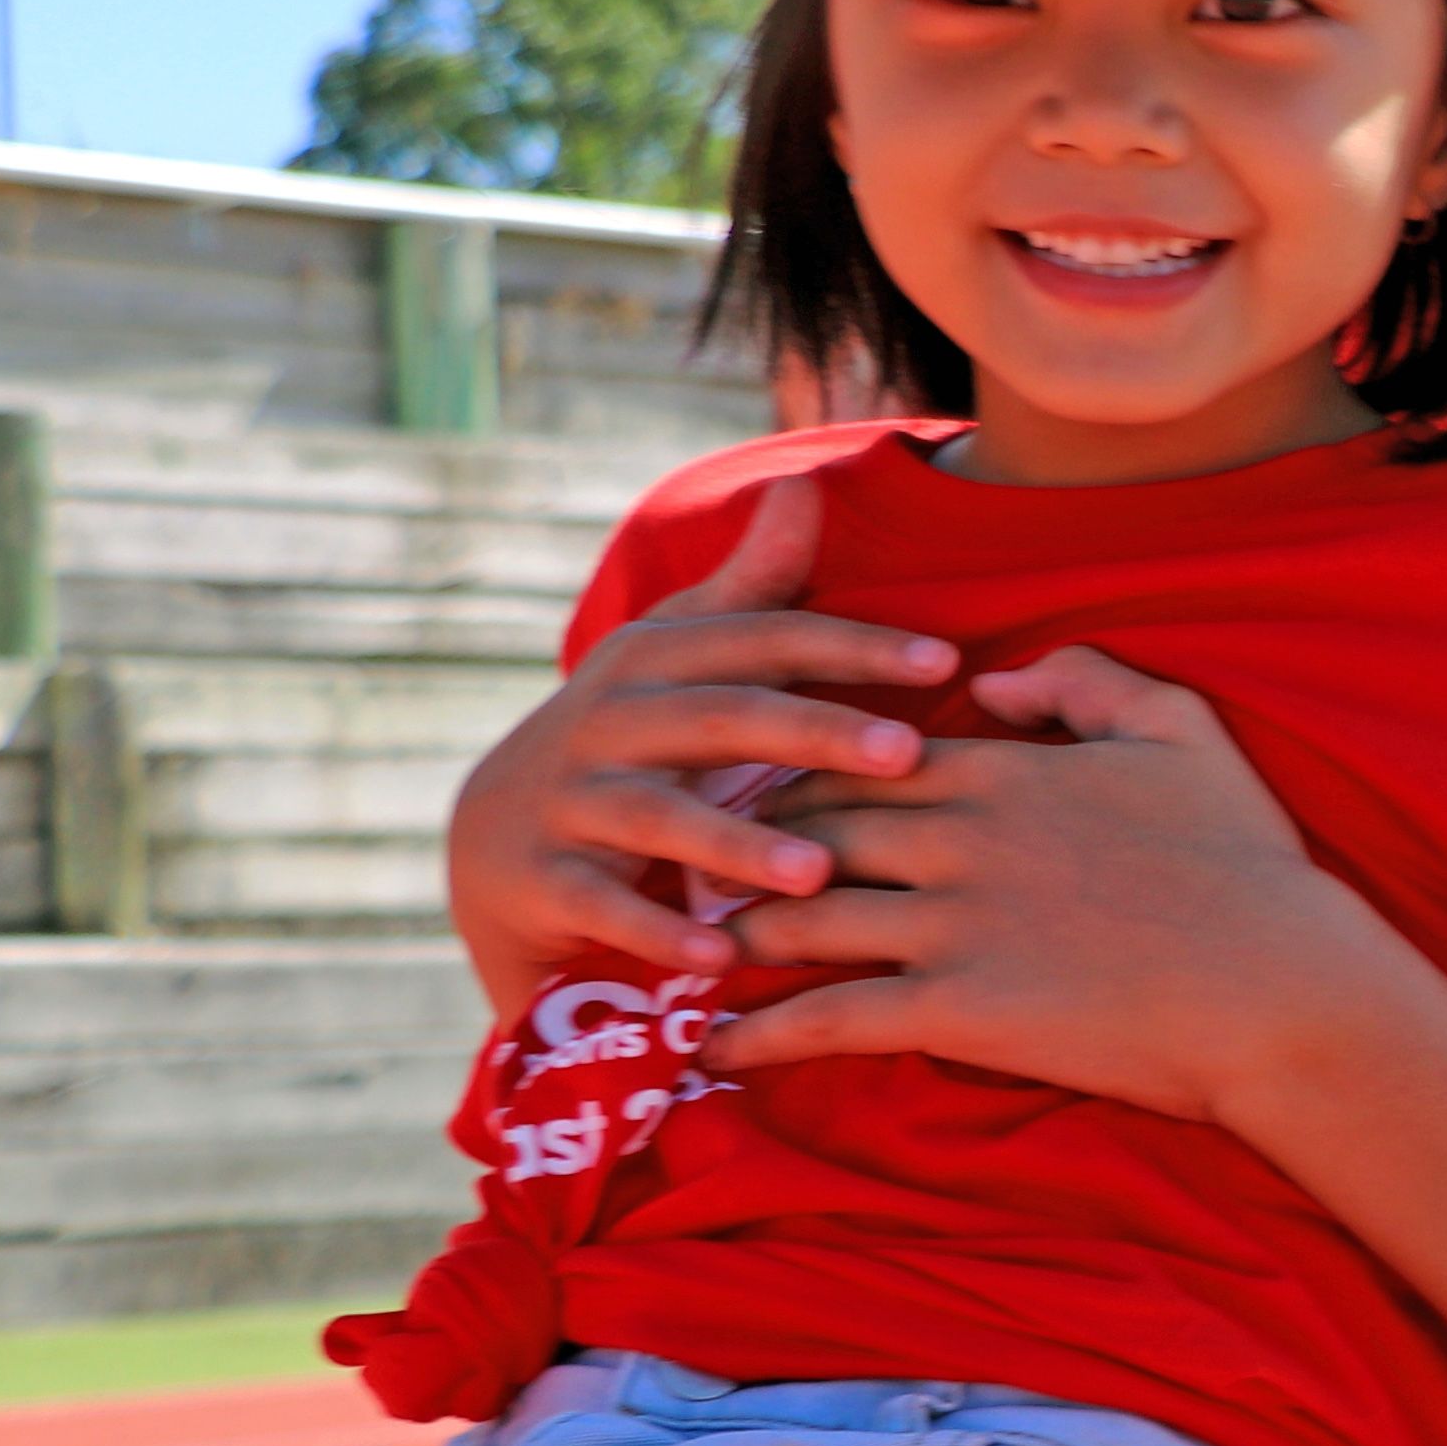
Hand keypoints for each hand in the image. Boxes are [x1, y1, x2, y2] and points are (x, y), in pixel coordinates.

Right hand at [450, 472, 954, 994]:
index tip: (946, 663)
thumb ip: (750, 587)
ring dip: (740, 843)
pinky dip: (658, 932)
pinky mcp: (540, 879)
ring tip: (819, 873)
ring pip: (659, 816)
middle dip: (814, 734)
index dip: (850, 648)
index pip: (763, 642)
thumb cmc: (628, 740)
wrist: (500, 844)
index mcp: (654, 661)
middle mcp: (606, 719)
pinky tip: (721, 959)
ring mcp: (567, 800)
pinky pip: (602, 906)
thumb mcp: (680, 658)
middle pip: (721, 719)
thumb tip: (802, 486)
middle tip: (906, 756)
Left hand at [704, 647, 1375, 1116]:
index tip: (754, 790)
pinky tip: (714, 1053)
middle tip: (689, 868)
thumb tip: (996, 679)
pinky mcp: (955, 1012)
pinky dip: (757, 1037)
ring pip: (795, 922)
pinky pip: (826, 1020)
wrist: (1283, 988)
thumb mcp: (1185, 732)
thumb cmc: (1248, 862)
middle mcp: (956, 841)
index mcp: (1000, 771)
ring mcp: (949, 929)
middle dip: (735, 850)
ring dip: (729, 936)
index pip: (854, 756)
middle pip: (802, 833)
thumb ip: (1086, 679)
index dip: (792, 771)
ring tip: (686, 954)